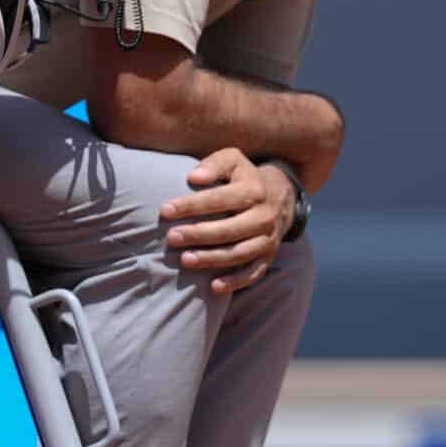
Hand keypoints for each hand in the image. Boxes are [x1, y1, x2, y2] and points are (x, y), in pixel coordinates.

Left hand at [160, 148, 294, 295]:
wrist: (280, 196)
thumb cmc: (244, 177)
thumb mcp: (233, 160)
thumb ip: (214, 164)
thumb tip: (194, 178)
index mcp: (254, 190)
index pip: (220, 199)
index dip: (191, 205)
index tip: (165, 210)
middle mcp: (264, 216)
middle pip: (229, 229)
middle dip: (198, 234)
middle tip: (171, 238)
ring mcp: (268, 239)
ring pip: (239, 253)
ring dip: (211, 259)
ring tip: (185, 260)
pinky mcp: (268, 256)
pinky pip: (253, 273)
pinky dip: (235, 282)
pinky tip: (213, 287)